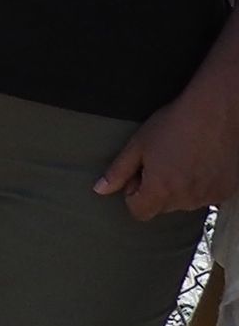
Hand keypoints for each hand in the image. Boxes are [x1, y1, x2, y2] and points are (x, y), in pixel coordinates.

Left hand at [102, 68, 238, 220]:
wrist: (216, 112)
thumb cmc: (175, 124)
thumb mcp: (137, 145)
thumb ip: (118, 172)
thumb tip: (99, 189)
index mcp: (161, 191)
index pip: (140, 212)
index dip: (133, 195)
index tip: (138, 176)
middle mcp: (187, 199)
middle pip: (162, 207)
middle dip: (156, 190)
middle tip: (160, 161)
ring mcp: (209, 196)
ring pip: (184, 202)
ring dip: (179, 188)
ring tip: (181, 159)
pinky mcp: (226, 191)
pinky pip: (205, 196)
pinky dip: (200, 185)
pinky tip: (199, 162)